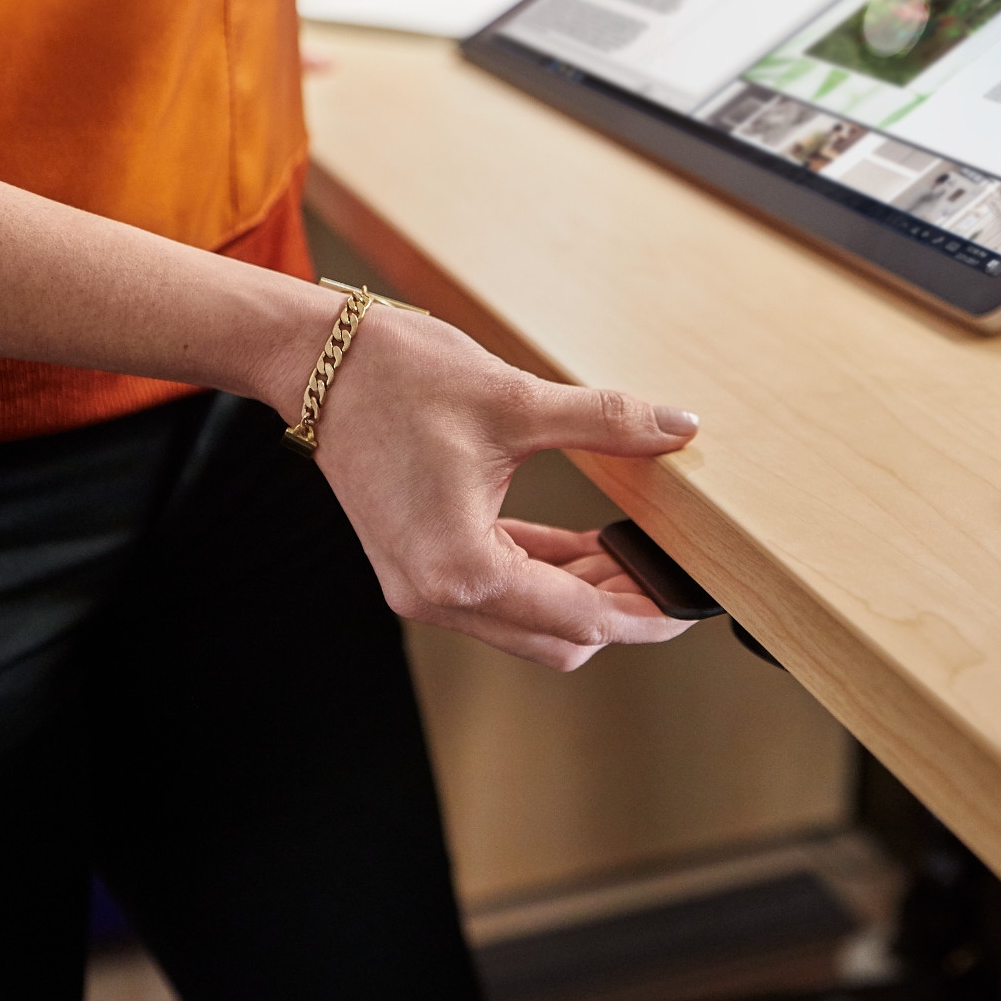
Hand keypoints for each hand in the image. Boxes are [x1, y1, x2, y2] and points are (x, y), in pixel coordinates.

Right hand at [298, 303, 699, 669]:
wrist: (317, 361)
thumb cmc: (401, 378)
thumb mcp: (518, 399)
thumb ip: (607, 422)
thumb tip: (680, 427)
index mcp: (462, 567)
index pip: (578, 619)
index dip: (641, 616)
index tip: (683, 607)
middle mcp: (436, 593)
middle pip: (553, 639)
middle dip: (614, 613)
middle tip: (661, 575)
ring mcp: (420, 585)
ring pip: (525, 623)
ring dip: (578, 596)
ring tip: (628, 554)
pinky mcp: (415, 564)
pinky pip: (495, 591)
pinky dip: (541, 575)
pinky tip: (580, 544)